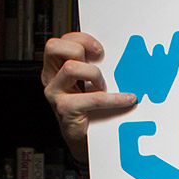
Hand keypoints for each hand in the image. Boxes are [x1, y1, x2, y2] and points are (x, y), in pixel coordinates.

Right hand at [41, 32, 137, 162]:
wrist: (83, 139)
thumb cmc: (88, 109)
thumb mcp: (88, 82)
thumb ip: (91, 66)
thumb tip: (113, 54)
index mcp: (54, 68)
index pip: (60, 41)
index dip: (81, 39)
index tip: (100, 48)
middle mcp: (51, 78)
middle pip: (56, 47)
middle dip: (80, 50)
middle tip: (99, 61)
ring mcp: (55, 93)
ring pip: (71, 68)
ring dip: (94, 74)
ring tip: (103, 86)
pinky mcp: (66, 109)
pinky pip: (92, 98)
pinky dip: (115, 98)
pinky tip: (127, 99)